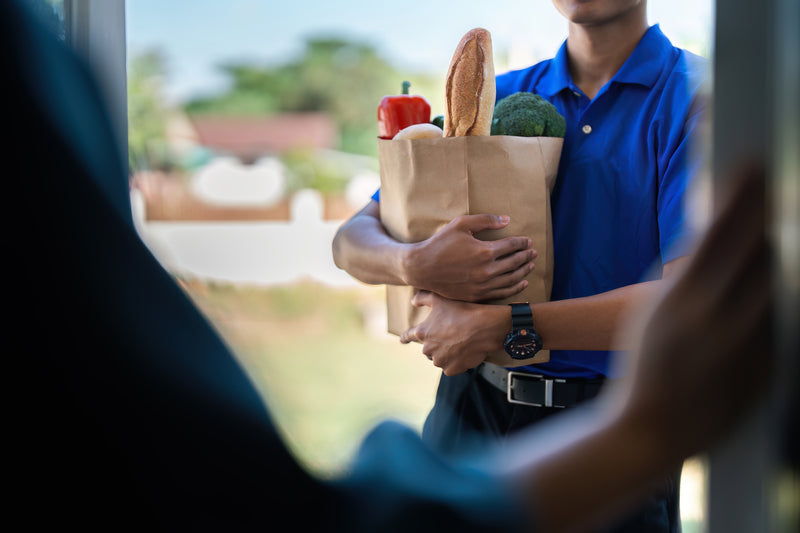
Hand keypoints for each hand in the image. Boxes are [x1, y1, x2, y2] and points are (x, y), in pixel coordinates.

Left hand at [400, 291, 508, 374]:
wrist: (484, 327)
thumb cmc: (462, 311)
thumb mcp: (439, 299)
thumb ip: (422, 298)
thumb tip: (413, 301)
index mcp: (422, 332)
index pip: (407, 336)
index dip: (405, 338)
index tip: (403, 341)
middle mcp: (428, 349)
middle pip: (427, 348)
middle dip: (435, 344)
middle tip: (449, 335)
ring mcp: (439, 361)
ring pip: (439, 359)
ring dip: (445, 353)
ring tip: (459, 343)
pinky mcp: (451, 369)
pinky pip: (450, 367)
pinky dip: (455, 362)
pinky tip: (464, 352)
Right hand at [404, 214, 535, 301]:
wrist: (422, 268)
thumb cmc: (440, 243)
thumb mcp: (460, 224)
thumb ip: (485, 220)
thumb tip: (507, 219)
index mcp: (484, 251)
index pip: (512, 245)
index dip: (522, 242)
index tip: (528, 240)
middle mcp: (486, 270)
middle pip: (515, 262)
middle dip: (526, 255)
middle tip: (533, 252)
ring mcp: (482, 285)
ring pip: (512, 279)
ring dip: (524, 271)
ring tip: (531, 264)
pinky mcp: (477, 295)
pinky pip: (502, 293)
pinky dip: (515, 287)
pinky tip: (522, 282)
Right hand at [610, 164, 772, 460]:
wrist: (656, 427)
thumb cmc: (647, 363)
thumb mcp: (653, 309)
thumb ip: (689, 271)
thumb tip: (722, 227)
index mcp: (681, 299)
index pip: (723, 230)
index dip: (743, 193)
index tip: (755, 164)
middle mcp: (721, 318)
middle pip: (763, 249)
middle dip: (767, 220)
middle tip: (771, 195)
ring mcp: (751, 343)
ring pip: (779, 279)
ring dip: (773, 257)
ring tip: (766, 243)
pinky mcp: (772, 363)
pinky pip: (783, 314)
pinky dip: (775, 296)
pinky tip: (760, 293)